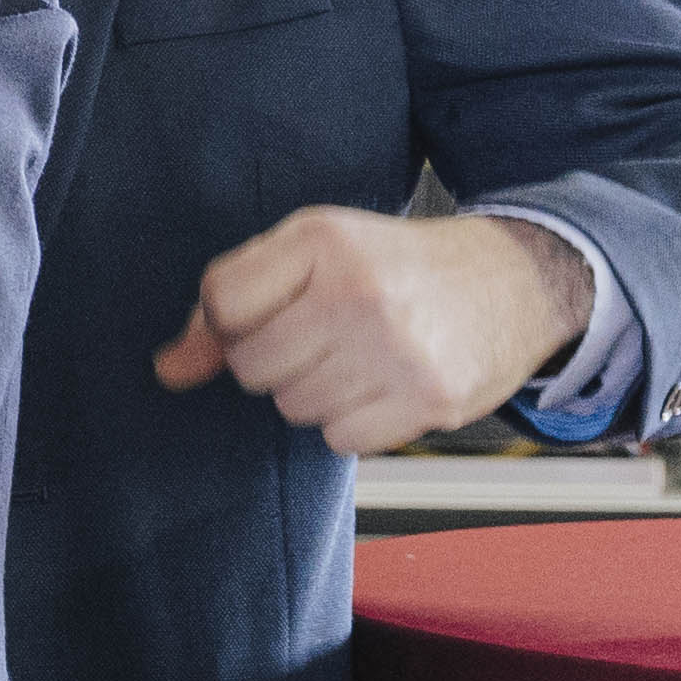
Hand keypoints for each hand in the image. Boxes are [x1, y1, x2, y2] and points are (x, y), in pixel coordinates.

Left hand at [157, 208, 596, 457]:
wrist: (512, 281)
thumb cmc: (395, 267)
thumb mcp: (312, 252)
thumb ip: (230, 300)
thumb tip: (168, 369)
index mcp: (324, 241)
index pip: (222, 302)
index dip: (229, 322)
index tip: (261, 316)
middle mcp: (360, 292)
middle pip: (252, 366)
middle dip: (275, 359)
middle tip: (321, 336)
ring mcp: (398, 349)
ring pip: (294, 407)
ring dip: (315, 392)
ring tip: (358, 356)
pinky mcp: (430, 399)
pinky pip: (341, 439)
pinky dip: (353, 422)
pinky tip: (383, 385)